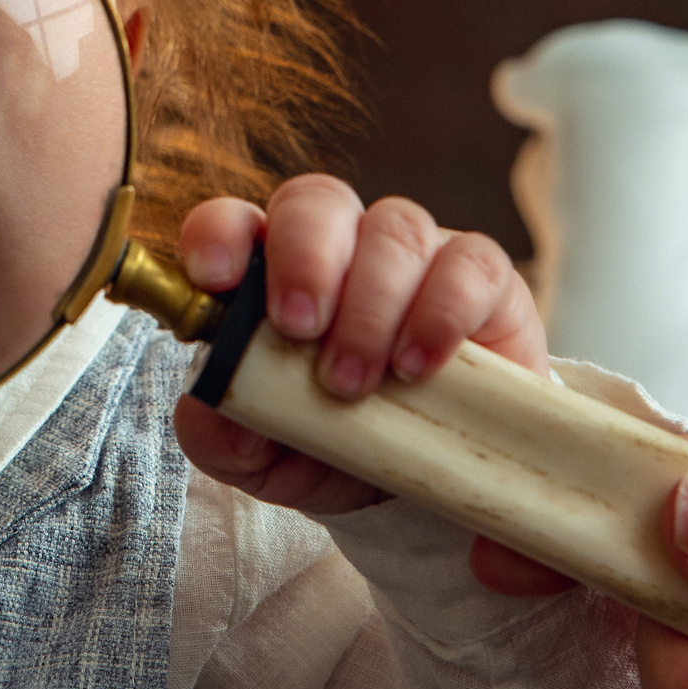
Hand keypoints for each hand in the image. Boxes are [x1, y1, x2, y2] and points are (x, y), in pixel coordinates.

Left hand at [170, 174, 547, 515]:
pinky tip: (419, 364)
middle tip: (299, 328)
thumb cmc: (336, 448)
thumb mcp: (267, 458)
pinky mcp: (483, 280)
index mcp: (272, 273)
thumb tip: (204, 410)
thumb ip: (223, 436)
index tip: (214, 277)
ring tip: (356, 380)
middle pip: (317, 201)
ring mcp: (415, 255)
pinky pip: (471, 262)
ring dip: (371, 303)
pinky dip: (443, 310)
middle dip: (305, 259)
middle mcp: (342, 247)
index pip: (235, 222)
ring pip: (394, 226)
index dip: (219, 234)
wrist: (428, 486)